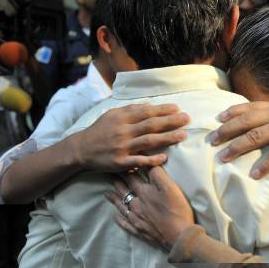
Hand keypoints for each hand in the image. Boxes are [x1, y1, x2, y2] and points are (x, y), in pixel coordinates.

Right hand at [70, 103, 189, 171]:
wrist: (81, 149)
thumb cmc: (100, 131)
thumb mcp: (112, 115)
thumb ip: (130, 110)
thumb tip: (149, 105)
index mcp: (122, 118)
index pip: (146, 112)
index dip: (163, 110)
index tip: (178, 108)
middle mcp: (123, 131)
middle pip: (151, 125)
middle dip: (170, 121)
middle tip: (187, 119)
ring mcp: (122, 147)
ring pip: (148, 141)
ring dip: (167, 138)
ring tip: (182, 135)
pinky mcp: (120, 162)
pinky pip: (139, 161)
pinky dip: (152, 159)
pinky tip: (165, 158)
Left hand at [106, 167, 194, 249]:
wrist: (179, 236)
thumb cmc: (176, 210)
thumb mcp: (170, 187)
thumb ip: (158, 173)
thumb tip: (149, 162)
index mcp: (143, 193)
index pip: (131, 177)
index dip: (126, 169)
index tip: (120, 164)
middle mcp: (136, 205)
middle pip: (123, 191)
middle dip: (116, 182)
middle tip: (109, 176)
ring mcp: (136, 219)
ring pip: (121, 206)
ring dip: (114, 199)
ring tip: (107, 193)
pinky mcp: (139, 231)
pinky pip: (125, 224)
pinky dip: (119, 219)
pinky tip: (116, 217)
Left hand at [210, 101, 268, 177]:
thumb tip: (258, 124)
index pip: (248, 108)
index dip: (231, 113)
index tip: (216, 120)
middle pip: (245, 122)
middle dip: (226, 132)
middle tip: (211, 141)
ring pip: (255, 138)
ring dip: (236, 148)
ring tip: (223, 159)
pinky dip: (263, 166)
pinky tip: (253, 175)